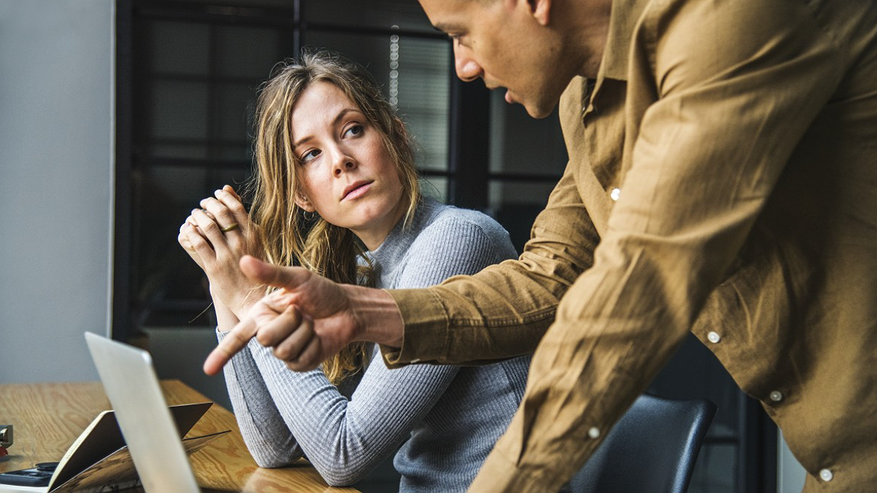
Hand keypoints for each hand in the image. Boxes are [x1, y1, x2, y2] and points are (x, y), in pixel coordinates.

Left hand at [178, 185, 263, 317]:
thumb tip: (232, 195)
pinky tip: (189, 229)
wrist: (253, 298)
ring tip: (194, 214)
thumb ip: (245, 221)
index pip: (237, 207)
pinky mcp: (214, 267)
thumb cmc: (257, 269)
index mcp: (254, 235)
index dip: (224, 197)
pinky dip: (191, 233)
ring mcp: (227, 255)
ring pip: (208, 227)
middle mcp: (241, 243)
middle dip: (209, 203)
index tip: (217, 193)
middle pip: (221, 213)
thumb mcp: (257, 243)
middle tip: (203, 202)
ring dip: (198, 216)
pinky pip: (199, 244)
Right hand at [203, 255, 403, 374]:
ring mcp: (284, 350)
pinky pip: (298, 360)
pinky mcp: (300, 363)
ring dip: (303, 333)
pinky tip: (317, 337)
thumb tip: (244, 260)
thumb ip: (270, 273)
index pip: (238, 336)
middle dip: (289, 321)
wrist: (347, 309)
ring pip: (283, 350)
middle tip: (302, 311)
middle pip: (265, 338)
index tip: (207, 370)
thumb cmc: (321, 292)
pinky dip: (312, 345)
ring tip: (311, 323)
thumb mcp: (297, 278)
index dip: (222, 354)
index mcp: (262, 314)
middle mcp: (269, 333)